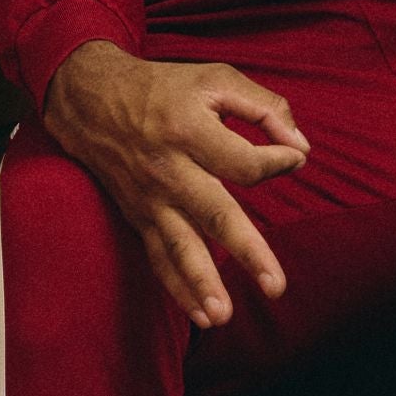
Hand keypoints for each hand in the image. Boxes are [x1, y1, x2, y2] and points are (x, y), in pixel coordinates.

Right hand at [42, 39, 309, 327]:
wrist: (95, 102)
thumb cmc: (167, 88)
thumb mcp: (217, 79)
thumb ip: (265, 108)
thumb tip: (301, 147)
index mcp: (190, 131)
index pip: (243, 161)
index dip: (276, 161)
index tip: (297, 158)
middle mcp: (169, 171)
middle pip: (214, 215)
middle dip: (247, 251)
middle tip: (275, 286)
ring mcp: (151, 200)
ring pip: (179, 248)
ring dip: (201, 285)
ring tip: (223, 316)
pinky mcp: (140, 218)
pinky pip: (159, 259)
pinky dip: (178, 290)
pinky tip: (202, 317)